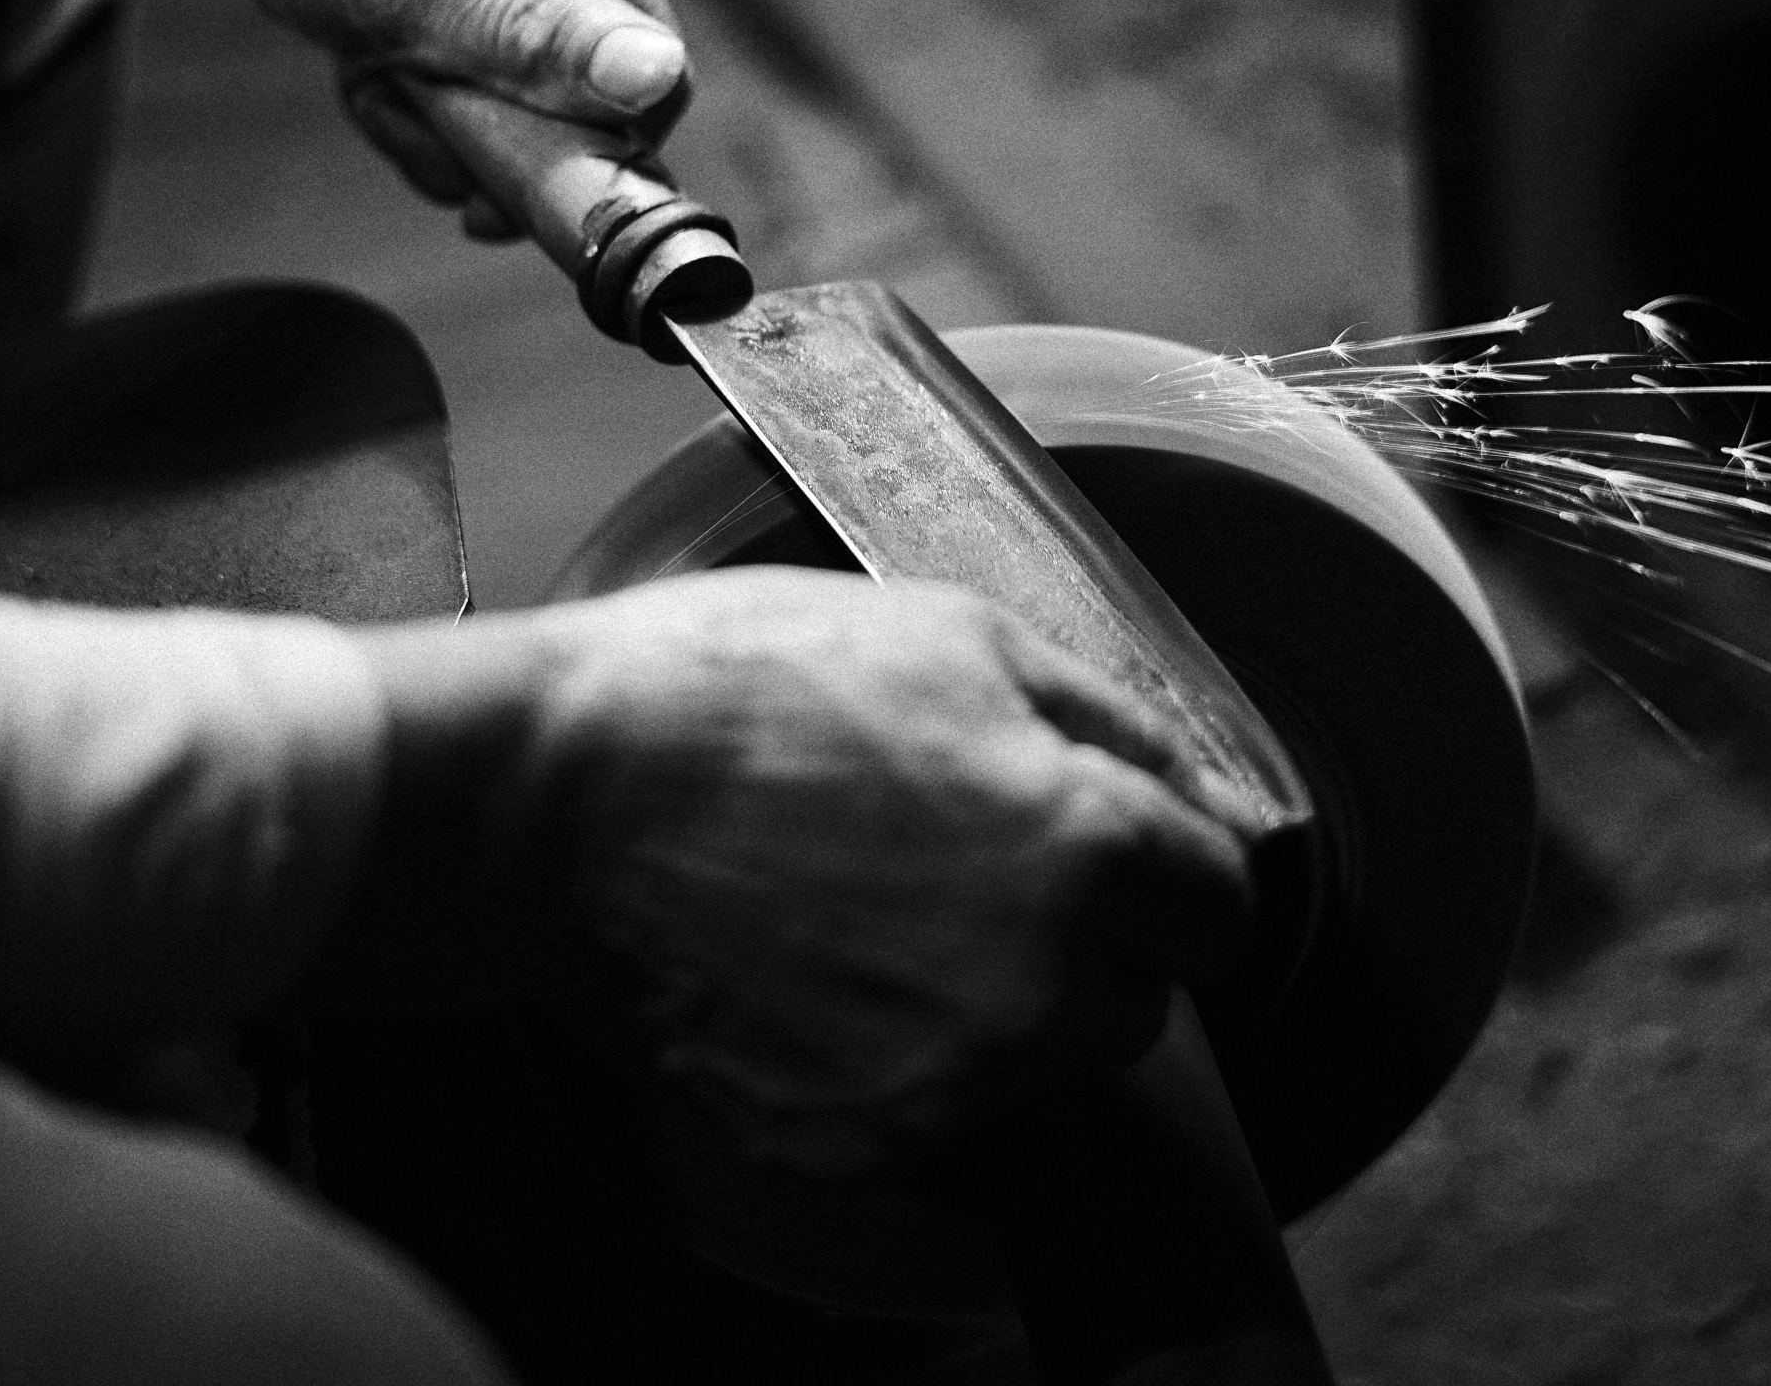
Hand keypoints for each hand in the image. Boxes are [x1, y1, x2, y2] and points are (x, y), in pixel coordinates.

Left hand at [0, 0, 688, 238]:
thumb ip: (534, 37)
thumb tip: (654, 76)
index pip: (651, 77)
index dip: (576, 147)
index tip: (480, 175)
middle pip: (585, 85)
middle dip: (482, 119)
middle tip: (388, 89)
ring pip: (530, 77)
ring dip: (440, 101)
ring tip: (365, 61)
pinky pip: (492, 41)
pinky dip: (428, 67)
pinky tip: (370, 46)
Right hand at [345, 570, 1252, 1176]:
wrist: (552, 800)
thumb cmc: (738, 689)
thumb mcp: (952, 632)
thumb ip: (1109, 716)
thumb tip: (1202, 787)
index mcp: (1085, 847)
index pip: (1218, 905)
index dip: (1169, 864)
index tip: (1116, 847)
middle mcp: (1038, 987)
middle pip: (1136, 999)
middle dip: (1084, 939)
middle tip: (965, 860)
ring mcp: (947, 1082)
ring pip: (1041, 1066)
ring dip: (999, 1004)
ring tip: (880, 909)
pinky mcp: (854, 1140)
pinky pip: (938, 1117)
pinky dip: (903, 1059)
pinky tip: (824, 971)